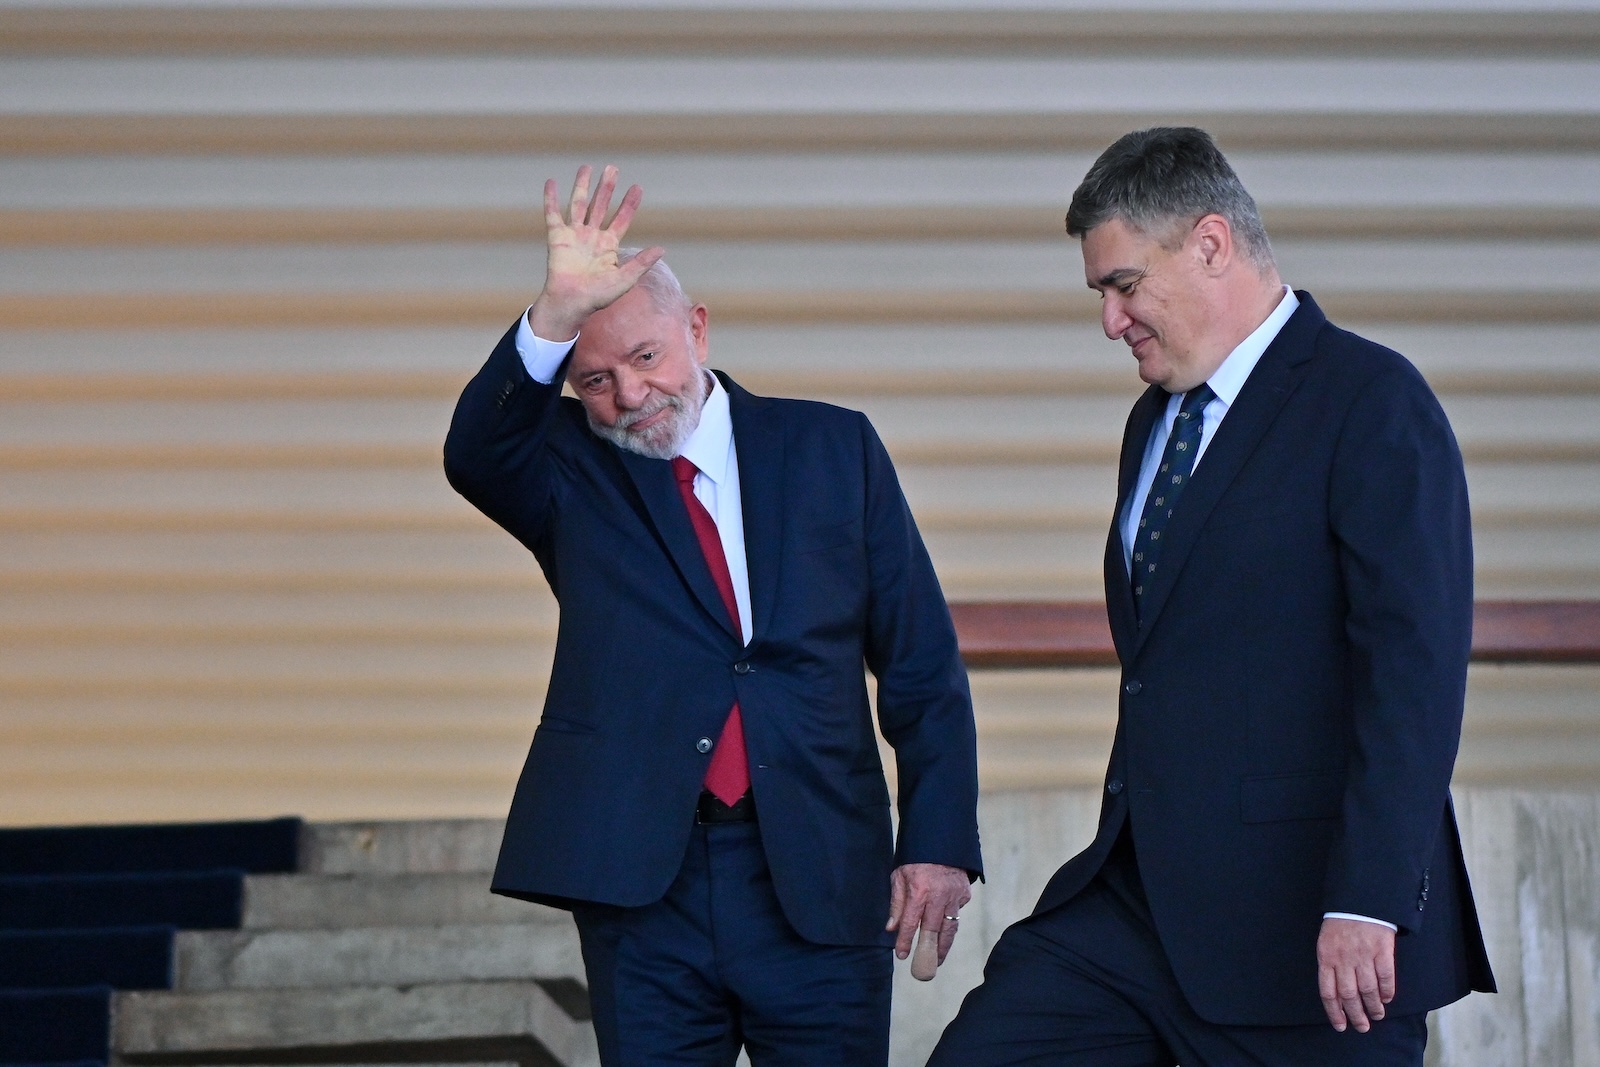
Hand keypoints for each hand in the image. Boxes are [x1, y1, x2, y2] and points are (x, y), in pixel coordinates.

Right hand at [526, 164, 663, 340]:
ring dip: (582, 186)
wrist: (572, 303)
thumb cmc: (598, 297)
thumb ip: (641, 263)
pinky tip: (551, 182)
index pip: (622, 219)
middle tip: (613, 168)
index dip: (630, 204)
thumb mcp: (625, 280)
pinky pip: (553, 214)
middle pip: (601, 206)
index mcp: (608, 246)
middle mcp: (592, 237)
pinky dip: (551, 198)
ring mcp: (574, 235)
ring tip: (587, 167)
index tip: (637, 187)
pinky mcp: (557, 237)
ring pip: (579, 204)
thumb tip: (662, 249)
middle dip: (607, 187)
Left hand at [886, 862, 971, 975]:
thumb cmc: (915, 859)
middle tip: (925, 967)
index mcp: (919, 890)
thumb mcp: (899, 876)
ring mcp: (955, 895)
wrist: (940, 838)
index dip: (906, 941)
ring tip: (938, 958)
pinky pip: (958, 912)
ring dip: (944, 945)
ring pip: (950, 927)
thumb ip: (896, 904)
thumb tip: (891, 929)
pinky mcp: (965, 893)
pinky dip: (952, 922)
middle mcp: (939, 895)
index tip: (902, 956)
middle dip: (928, 951)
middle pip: (934, 931)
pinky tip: (946, 931)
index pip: (911, 923)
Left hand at [1317, 917, 1396, 1032]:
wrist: (1358, 900)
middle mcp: (1344, 959)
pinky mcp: (1381, 951)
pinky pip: (1385, 977)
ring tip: (1376, 1015)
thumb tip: (1336, 993)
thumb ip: (1330, 965)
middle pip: (1349, 995)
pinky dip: (1387, 991)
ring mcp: (1363, 955)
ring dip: (1373, 1006)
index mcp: (1326, 957)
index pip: (1328, 992)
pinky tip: (1387, 998)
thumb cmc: (1340, 923)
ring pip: (1368, 990)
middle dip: (1356, 1015)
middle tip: (1362, 1026)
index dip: (1334, 1012)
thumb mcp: (1326, 942)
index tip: (1341, 1025)